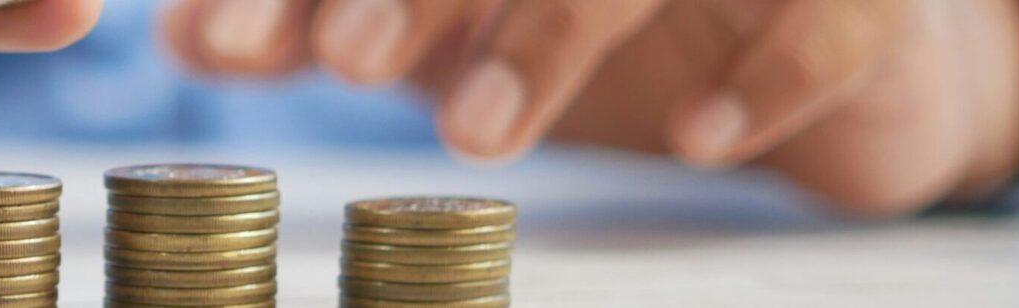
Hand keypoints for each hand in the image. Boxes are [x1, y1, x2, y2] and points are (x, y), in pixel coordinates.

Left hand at [161, 0, 1018, 216]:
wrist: (809, 43)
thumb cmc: (591, 18)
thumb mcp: (441, 23)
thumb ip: (317, 18)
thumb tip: (187, 32)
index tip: (228, 41)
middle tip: (348, 61)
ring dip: (554, 35)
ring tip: (476, 138)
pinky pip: (830, 20)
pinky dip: (771, 73)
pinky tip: (700, 136)